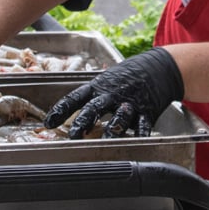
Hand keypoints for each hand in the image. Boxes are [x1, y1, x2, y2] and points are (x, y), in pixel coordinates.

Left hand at [45, 47, 182, 137]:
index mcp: (99, 87)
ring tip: (105, 140)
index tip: (48, 123)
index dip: (60, 110)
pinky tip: (137, 142)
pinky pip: (143, 125)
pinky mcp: (147, 110)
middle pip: (95, 107)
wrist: (159, 67)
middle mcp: (113, 94)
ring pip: (119, 117)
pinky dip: (140, 134)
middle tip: (73, 136)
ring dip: (112, 129)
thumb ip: (92, 97)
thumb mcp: (107, 80)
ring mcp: (130, 103)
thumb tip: (69, 114)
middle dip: (83, 122)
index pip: (75, 97)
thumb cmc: (129, 76)